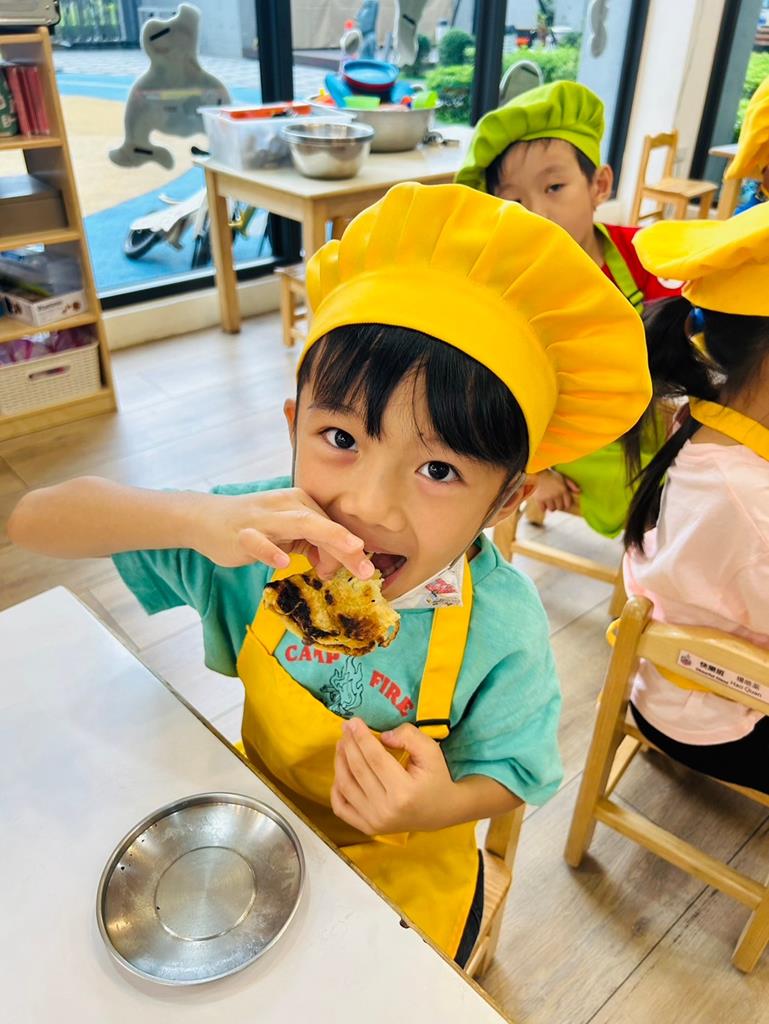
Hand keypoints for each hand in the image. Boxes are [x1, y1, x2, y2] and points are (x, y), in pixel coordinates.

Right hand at [190, 486, 373, 577]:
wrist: (206, 519)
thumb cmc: (253, 527)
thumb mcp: (287, 536)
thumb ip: (312, 548)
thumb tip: (333, 567)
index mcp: (300, 503)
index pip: (331, 527)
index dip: (347, 551)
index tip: (363, 572)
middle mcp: (286, 505)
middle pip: (323, 524)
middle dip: (348, 546)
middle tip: (368, 568)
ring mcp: (264, 518)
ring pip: (300, 524)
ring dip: (328, 537)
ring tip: (350, 549)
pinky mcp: (242, 533)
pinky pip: (258, 541)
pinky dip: (271, 550)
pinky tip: (284, 562)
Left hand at [331, 718, 459, 834]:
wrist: (440, 811)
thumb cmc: (436, 777)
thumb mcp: (431, 751)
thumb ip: (408, 736)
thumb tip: (381, 736)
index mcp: (404, 792)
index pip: (375, 758)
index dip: (362, 737)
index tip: (353, 721)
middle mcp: (386, 810)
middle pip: (358, 770)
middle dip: (349, 744)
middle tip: (346, 728)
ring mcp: (374, 822)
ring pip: (346, 786)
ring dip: (339, 761)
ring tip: (342, 744)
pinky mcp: (368, 828)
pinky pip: (341, 808)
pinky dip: (336, 789)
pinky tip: (340, 771)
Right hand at [532, 469, 579, 512]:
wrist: (538, 474)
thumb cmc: (551, 476)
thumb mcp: (563, 477)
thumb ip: (571, 484)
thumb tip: (579, 491)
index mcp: (563, 490)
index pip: (567, 504)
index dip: (565, 504)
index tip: (562, 502)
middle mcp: (556, 495)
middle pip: (560, 508)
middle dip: (558, 505)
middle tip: (555, 501)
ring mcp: (548, 498)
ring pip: (552, 509)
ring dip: (551, 507)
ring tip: (549, 501)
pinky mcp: (540, 500)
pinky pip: (543, 509)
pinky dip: (543, 507)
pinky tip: (543, 502)